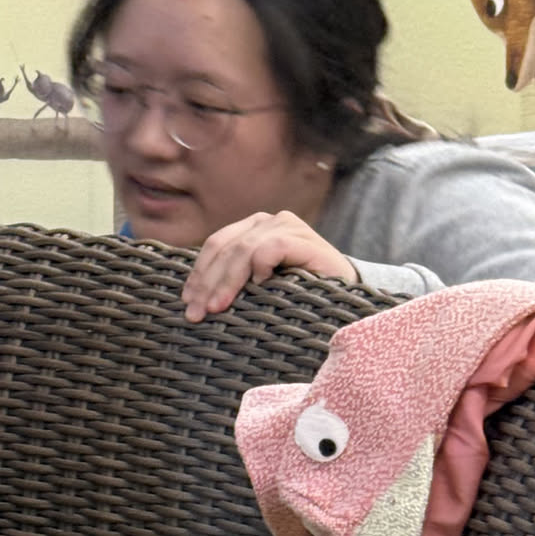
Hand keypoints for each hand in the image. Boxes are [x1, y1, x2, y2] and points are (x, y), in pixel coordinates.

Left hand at [181, 210, 356, 322]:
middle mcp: (270, 222)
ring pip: (243, 249)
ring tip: (218, 307)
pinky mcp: (306, 240)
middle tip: (197, 314)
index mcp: (253, 229)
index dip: (199, 273)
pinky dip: (261, 266)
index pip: (216, 245)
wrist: (347, 298)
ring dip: (227, 281)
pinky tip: (258, 286)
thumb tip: (192, 297)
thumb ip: (234, 279)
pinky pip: (272, 248)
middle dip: (207, 283)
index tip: (187, 302)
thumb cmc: (298, 295)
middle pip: (225, 248)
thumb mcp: (259, 286)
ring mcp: (289, 227)